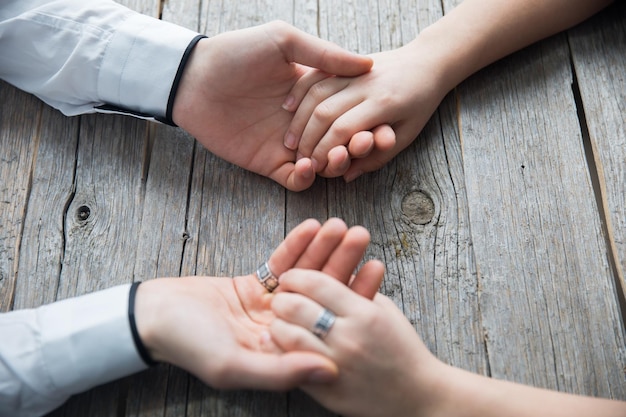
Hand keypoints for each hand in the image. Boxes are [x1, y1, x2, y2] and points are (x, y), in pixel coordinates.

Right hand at [133, 218, 374, 389]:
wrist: (153, 315)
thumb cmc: (188, 345)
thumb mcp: (233, 365)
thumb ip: (281, 372)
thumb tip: (331, 372)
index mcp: (283, 353)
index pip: (327, 324)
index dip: (354, 299)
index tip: (375, 271)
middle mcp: (282, 330)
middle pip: (321, 295)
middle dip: (342, 264)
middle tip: (362, 235)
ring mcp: (269, 307)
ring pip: (303, 276)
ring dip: (323, 249)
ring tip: (341, 224)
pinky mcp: (253, 286)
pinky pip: (279, 263)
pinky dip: (295, 244)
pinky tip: (313, 226)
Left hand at [171, 21, 372, 190]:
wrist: (194, 80)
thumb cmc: (236, 54)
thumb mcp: (283, 42)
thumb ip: (324, 55)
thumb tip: (367, 65)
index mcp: (313, 94)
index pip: (349, 112)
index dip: (369, 120)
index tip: (384, 123)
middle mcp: (304, 122)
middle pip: (342, 141)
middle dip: (358, 145)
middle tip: (366, 143)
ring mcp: (287, 145)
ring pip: (324, 164)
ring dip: (336, 163)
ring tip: (341, 154)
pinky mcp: (269, 164)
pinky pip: (296, 180)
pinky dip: (307, 178)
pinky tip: (309, 166)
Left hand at [269, 269, 446, 416]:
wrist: (417, 394)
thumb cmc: (402, 347)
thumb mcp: (384, 310)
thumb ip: (356, 290)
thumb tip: (324, 272)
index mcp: (364, 313)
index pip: (317, 283)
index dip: (297, 276)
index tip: (292, 277)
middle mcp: (348, 337)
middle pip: (295, 306)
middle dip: (282, 297)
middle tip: (281, 297)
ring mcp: (334, 364)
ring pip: (287, 334)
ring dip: (278, 322)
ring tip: (280, 319)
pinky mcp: (326, 387)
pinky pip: (290, 363)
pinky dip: (279, 348)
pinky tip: (278, 340)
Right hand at [282, 39, 449, 181]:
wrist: (427, 62)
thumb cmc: (420, 104)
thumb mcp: (406, 135)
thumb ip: (377, 158)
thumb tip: (346, 177)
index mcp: (384, 103)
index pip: (343, 130)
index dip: (324, 151)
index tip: (314, 167)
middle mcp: (367, 84)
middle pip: (324, 112)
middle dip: (307, 139)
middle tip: (298, 158)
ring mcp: (355, 71)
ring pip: (316, 93)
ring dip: (299, 119)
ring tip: (291, 140)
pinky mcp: (346, 63)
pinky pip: (316, 75)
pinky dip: (299, 92)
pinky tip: (289, 107)